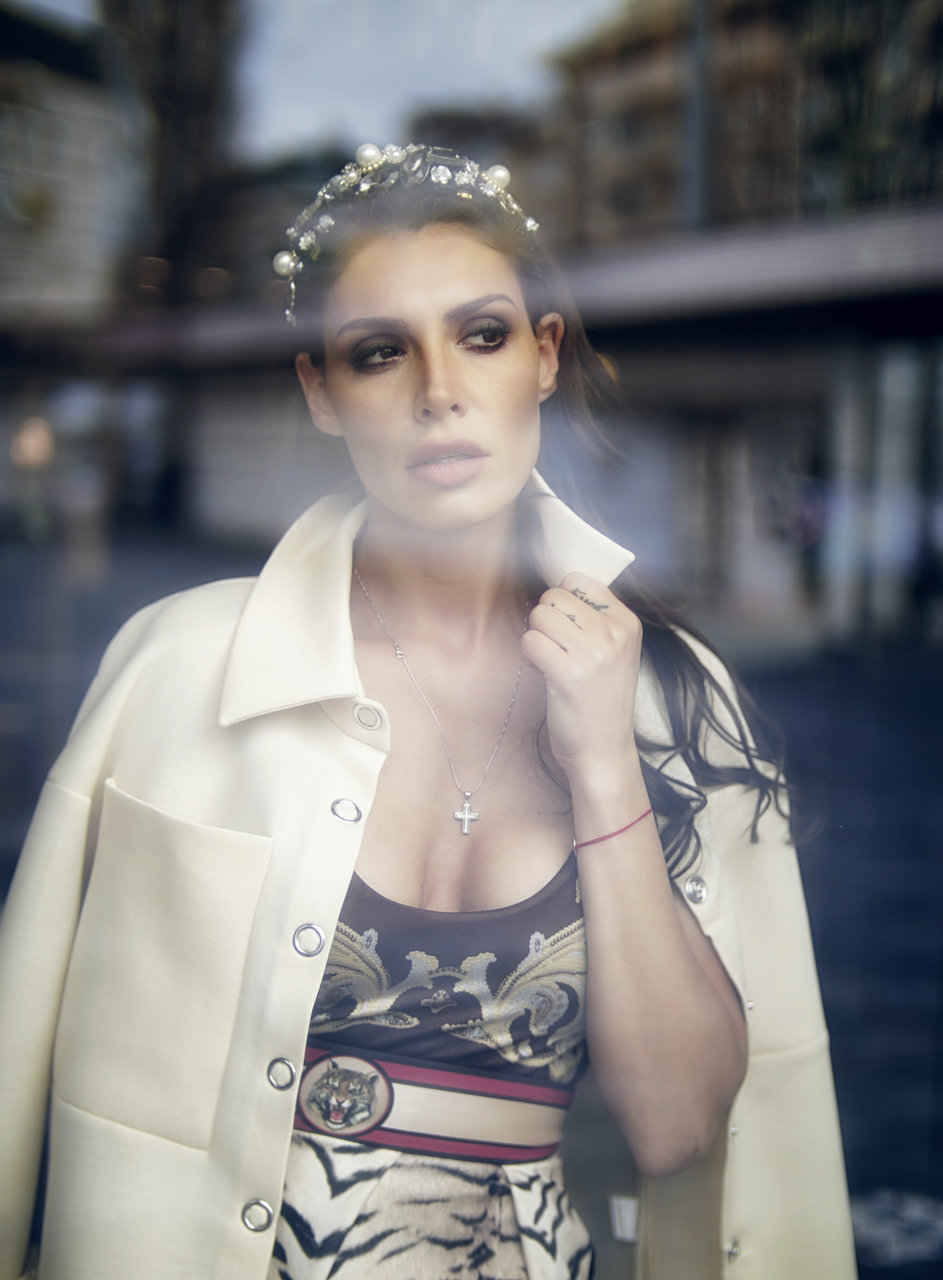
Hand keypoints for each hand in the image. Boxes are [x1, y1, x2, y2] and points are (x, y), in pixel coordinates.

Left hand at [521, 572, 641, 785]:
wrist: (604, 750)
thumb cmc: (601, 701)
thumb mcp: (614, 653)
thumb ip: (594, 619)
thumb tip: (554, 590)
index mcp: (627, 623)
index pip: (578, 581)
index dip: (561, 602)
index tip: (566, 628)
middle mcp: (613, 633)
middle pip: (553, 596)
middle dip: (545, 620)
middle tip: (556, 648)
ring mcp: (593, 652)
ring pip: (539, 616)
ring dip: (536, 638)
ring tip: (551, 662)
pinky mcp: (568, 672)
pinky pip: (530, 641)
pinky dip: (529, 656)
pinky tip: (544, 674)